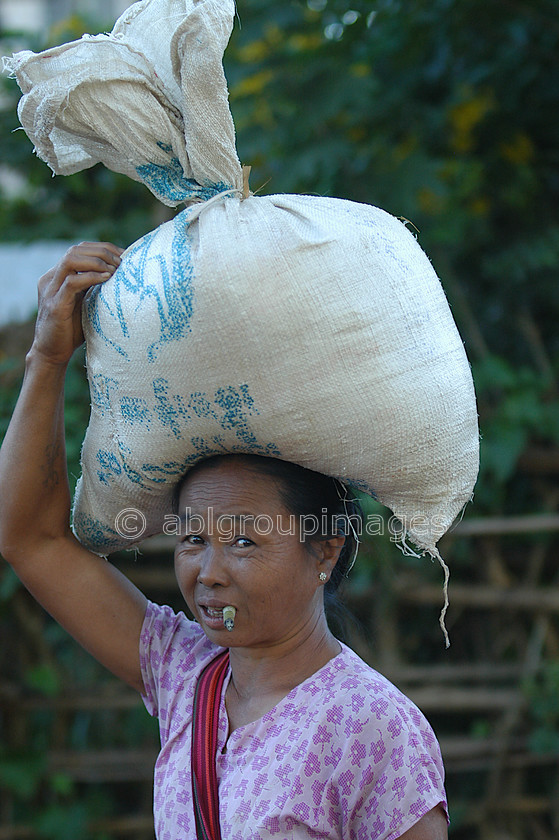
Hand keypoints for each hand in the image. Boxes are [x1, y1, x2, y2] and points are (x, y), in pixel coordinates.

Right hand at [31, 241, 123, 365]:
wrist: (52, 352)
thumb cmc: (72, 330)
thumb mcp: (85, 303)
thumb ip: (94, 288)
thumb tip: (120, 277)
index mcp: (58, 275)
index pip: (80, 249)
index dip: (103, 248)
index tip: (124, 255)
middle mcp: (52, 278)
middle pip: (76, 250)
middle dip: (102, 251)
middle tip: (122, 262)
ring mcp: (51, 290)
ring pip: (71, 260)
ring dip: (97, 261)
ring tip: (115, 269)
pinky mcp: (55, 304)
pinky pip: (72, 282)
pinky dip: (91, 277)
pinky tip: (107, 279)